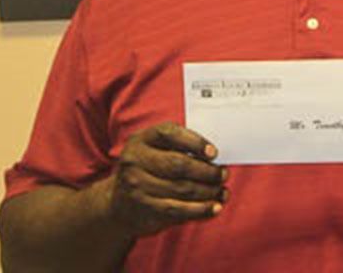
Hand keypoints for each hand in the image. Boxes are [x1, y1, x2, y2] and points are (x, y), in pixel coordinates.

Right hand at [106, 122, 227, 236]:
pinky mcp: (146, 209)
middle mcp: (135, 161)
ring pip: (182, 189)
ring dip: (209, 191)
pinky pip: (179, 210)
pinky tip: (215, 207)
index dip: (194, 142)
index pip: (169, 134)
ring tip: (222, 191)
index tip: (214, 153)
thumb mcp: (154, 150)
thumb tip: (214, 156)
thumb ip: (178, 146)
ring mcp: (138, 187)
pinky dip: (201, 210)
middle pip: (179, 165)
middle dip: (207, 171)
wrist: (119, 204)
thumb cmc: (147, 169)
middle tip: (223, 173)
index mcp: (141, 140)